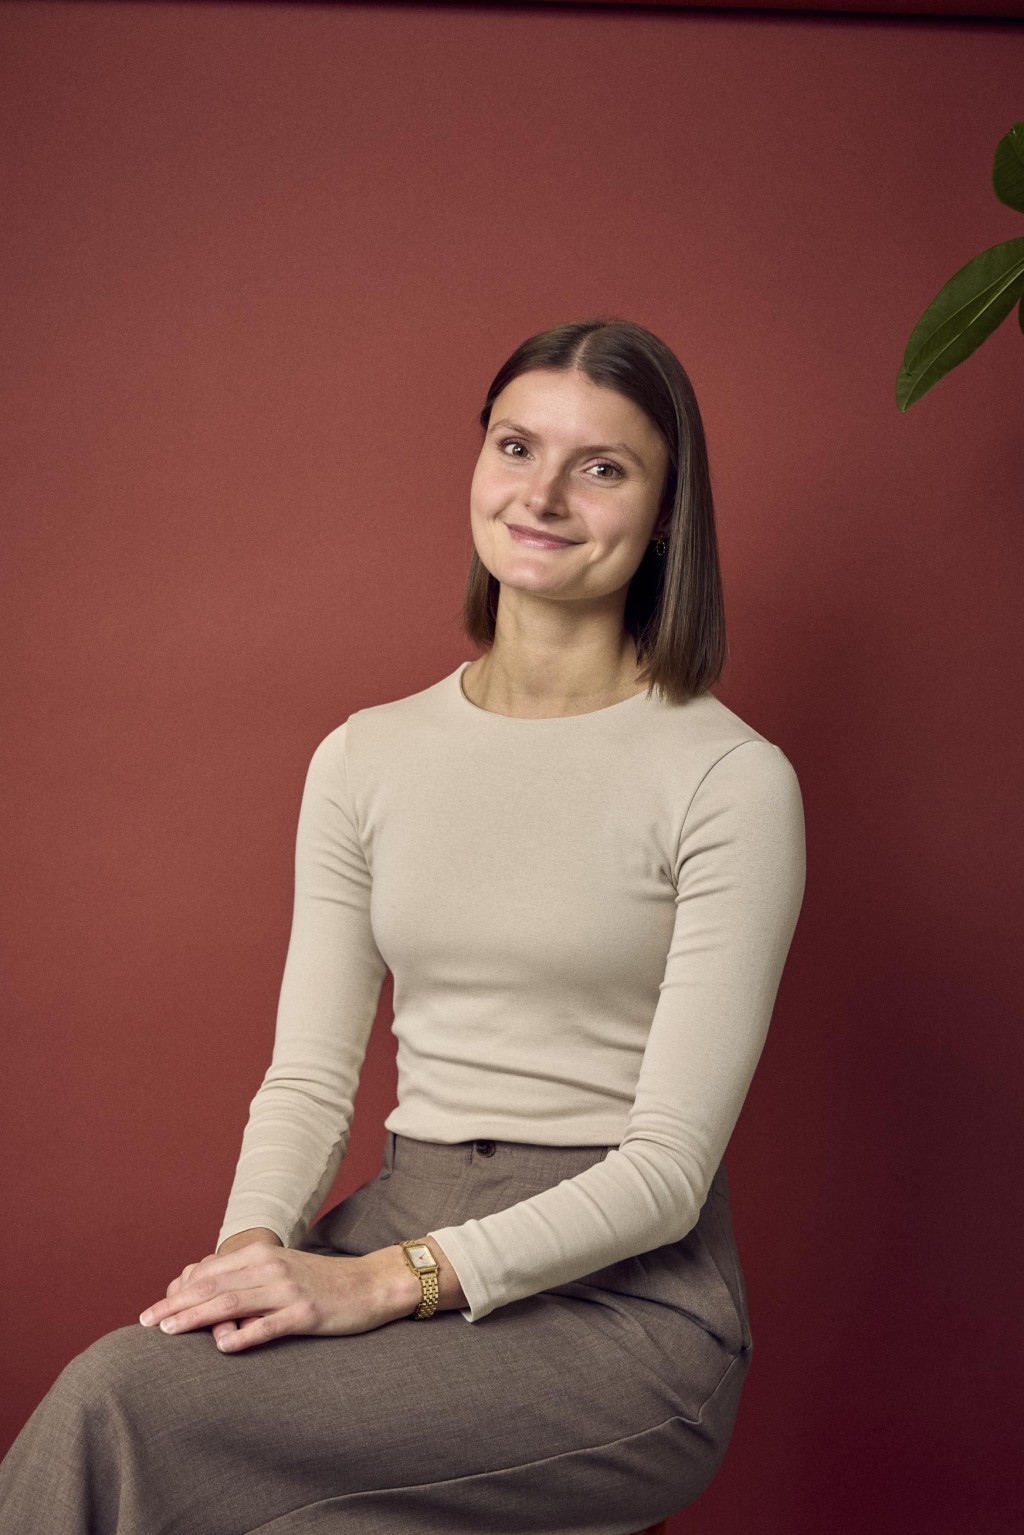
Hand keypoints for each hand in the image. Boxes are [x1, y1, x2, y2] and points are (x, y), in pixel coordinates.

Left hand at [139, 1240, 419, 1352]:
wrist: (370, 1284)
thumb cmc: (319, 1282)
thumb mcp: (279, 1270)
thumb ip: (243, 1277)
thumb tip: (200, 1291)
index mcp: (260, 1255)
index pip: (208, 1273)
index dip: (177, 1292)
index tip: (151, 1311)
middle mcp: (270, 1267)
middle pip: (212, 1286)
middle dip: (175, 1305)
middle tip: (145, 1323)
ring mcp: (287, 1290)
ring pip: (232, 1302)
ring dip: (196, 1318)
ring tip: (167, 1332)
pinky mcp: (306, 1313)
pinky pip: (269, 1325)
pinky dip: (244, 1335)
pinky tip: (223, 1346)